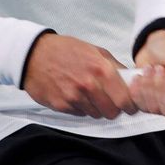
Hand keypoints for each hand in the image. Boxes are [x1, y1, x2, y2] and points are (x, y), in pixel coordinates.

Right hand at [22, 33, 137, 118]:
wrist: (34, 54)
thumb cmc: (65, 50)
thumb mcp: (94, 50)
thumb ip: (114, 65)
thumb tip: (130, 78)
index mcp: (101, 69)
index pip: (125, 99)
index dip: (130, 105)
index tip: (129, 105)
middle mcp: (89, 85)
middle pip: (112, 112)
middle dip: (113, 108)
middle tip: (108, 101)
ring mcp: (74, 97)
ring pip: (96, 114)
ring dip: (96, 108)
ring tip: (88, 94)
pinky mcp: (62, 106)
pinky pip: (80, 114)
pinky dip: (80, 108)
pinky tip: (74, 94)